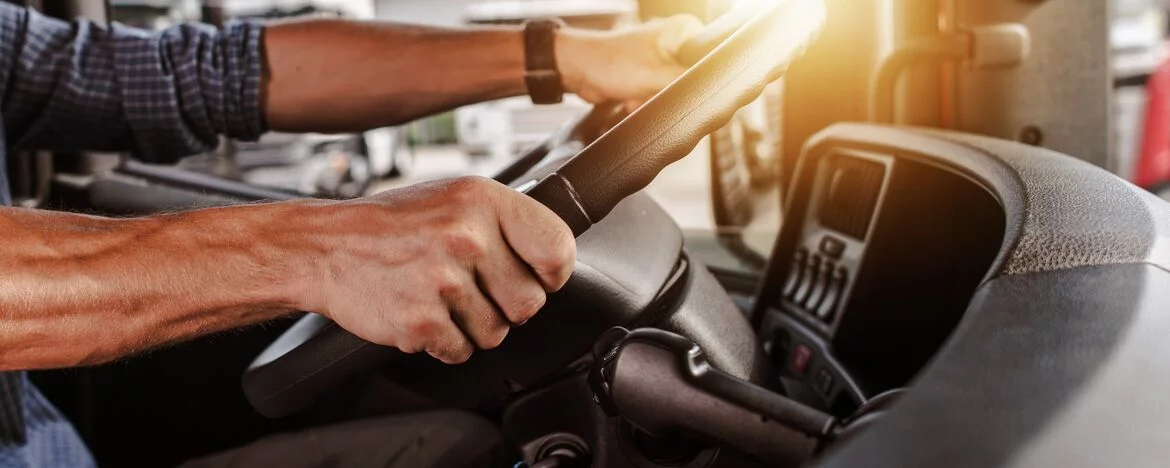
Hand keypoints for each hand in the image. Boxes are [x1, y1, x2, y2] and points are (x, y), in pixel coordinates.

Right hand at [300, 177, 575, 363]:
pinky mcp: (420, 320)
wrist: (325, 247)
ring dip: (472, 326)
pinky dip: (444, 342)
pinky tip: (423, 313)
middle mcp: (466, 237)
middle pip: (529, 303)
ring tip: (440, 298)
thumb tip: (554, 260)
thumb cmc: (394, 224)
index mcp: (482, 199)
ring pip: (496, 333)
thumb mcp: (455, 199)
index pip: (556, 247)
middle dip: (505, 306)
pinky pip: (460, 351)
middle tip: (472, 290)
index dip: (552, 272)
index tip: (539, 277)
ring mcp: (442, 280)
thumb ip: (505, 224)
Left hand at [556, 15, 704, 109]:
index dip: (700, 77)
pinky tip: (630, 98)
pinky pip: (658, 92)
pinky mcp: (648, 71)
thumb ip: (688, 83)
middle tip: (652, 92)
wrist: (577, 69)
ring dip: (654, 98)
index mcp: (682, 30)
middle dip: (669, 91)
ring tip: (637, 94)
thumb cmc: (610, 63)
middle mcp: (674, 39)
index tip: (682, 88)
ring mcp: (661, 56)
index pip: (710, 56)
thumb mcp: (656, 77)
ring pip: (673, 88)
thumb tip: (711, 90)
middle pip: (690, 76)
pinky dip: (645, 99)